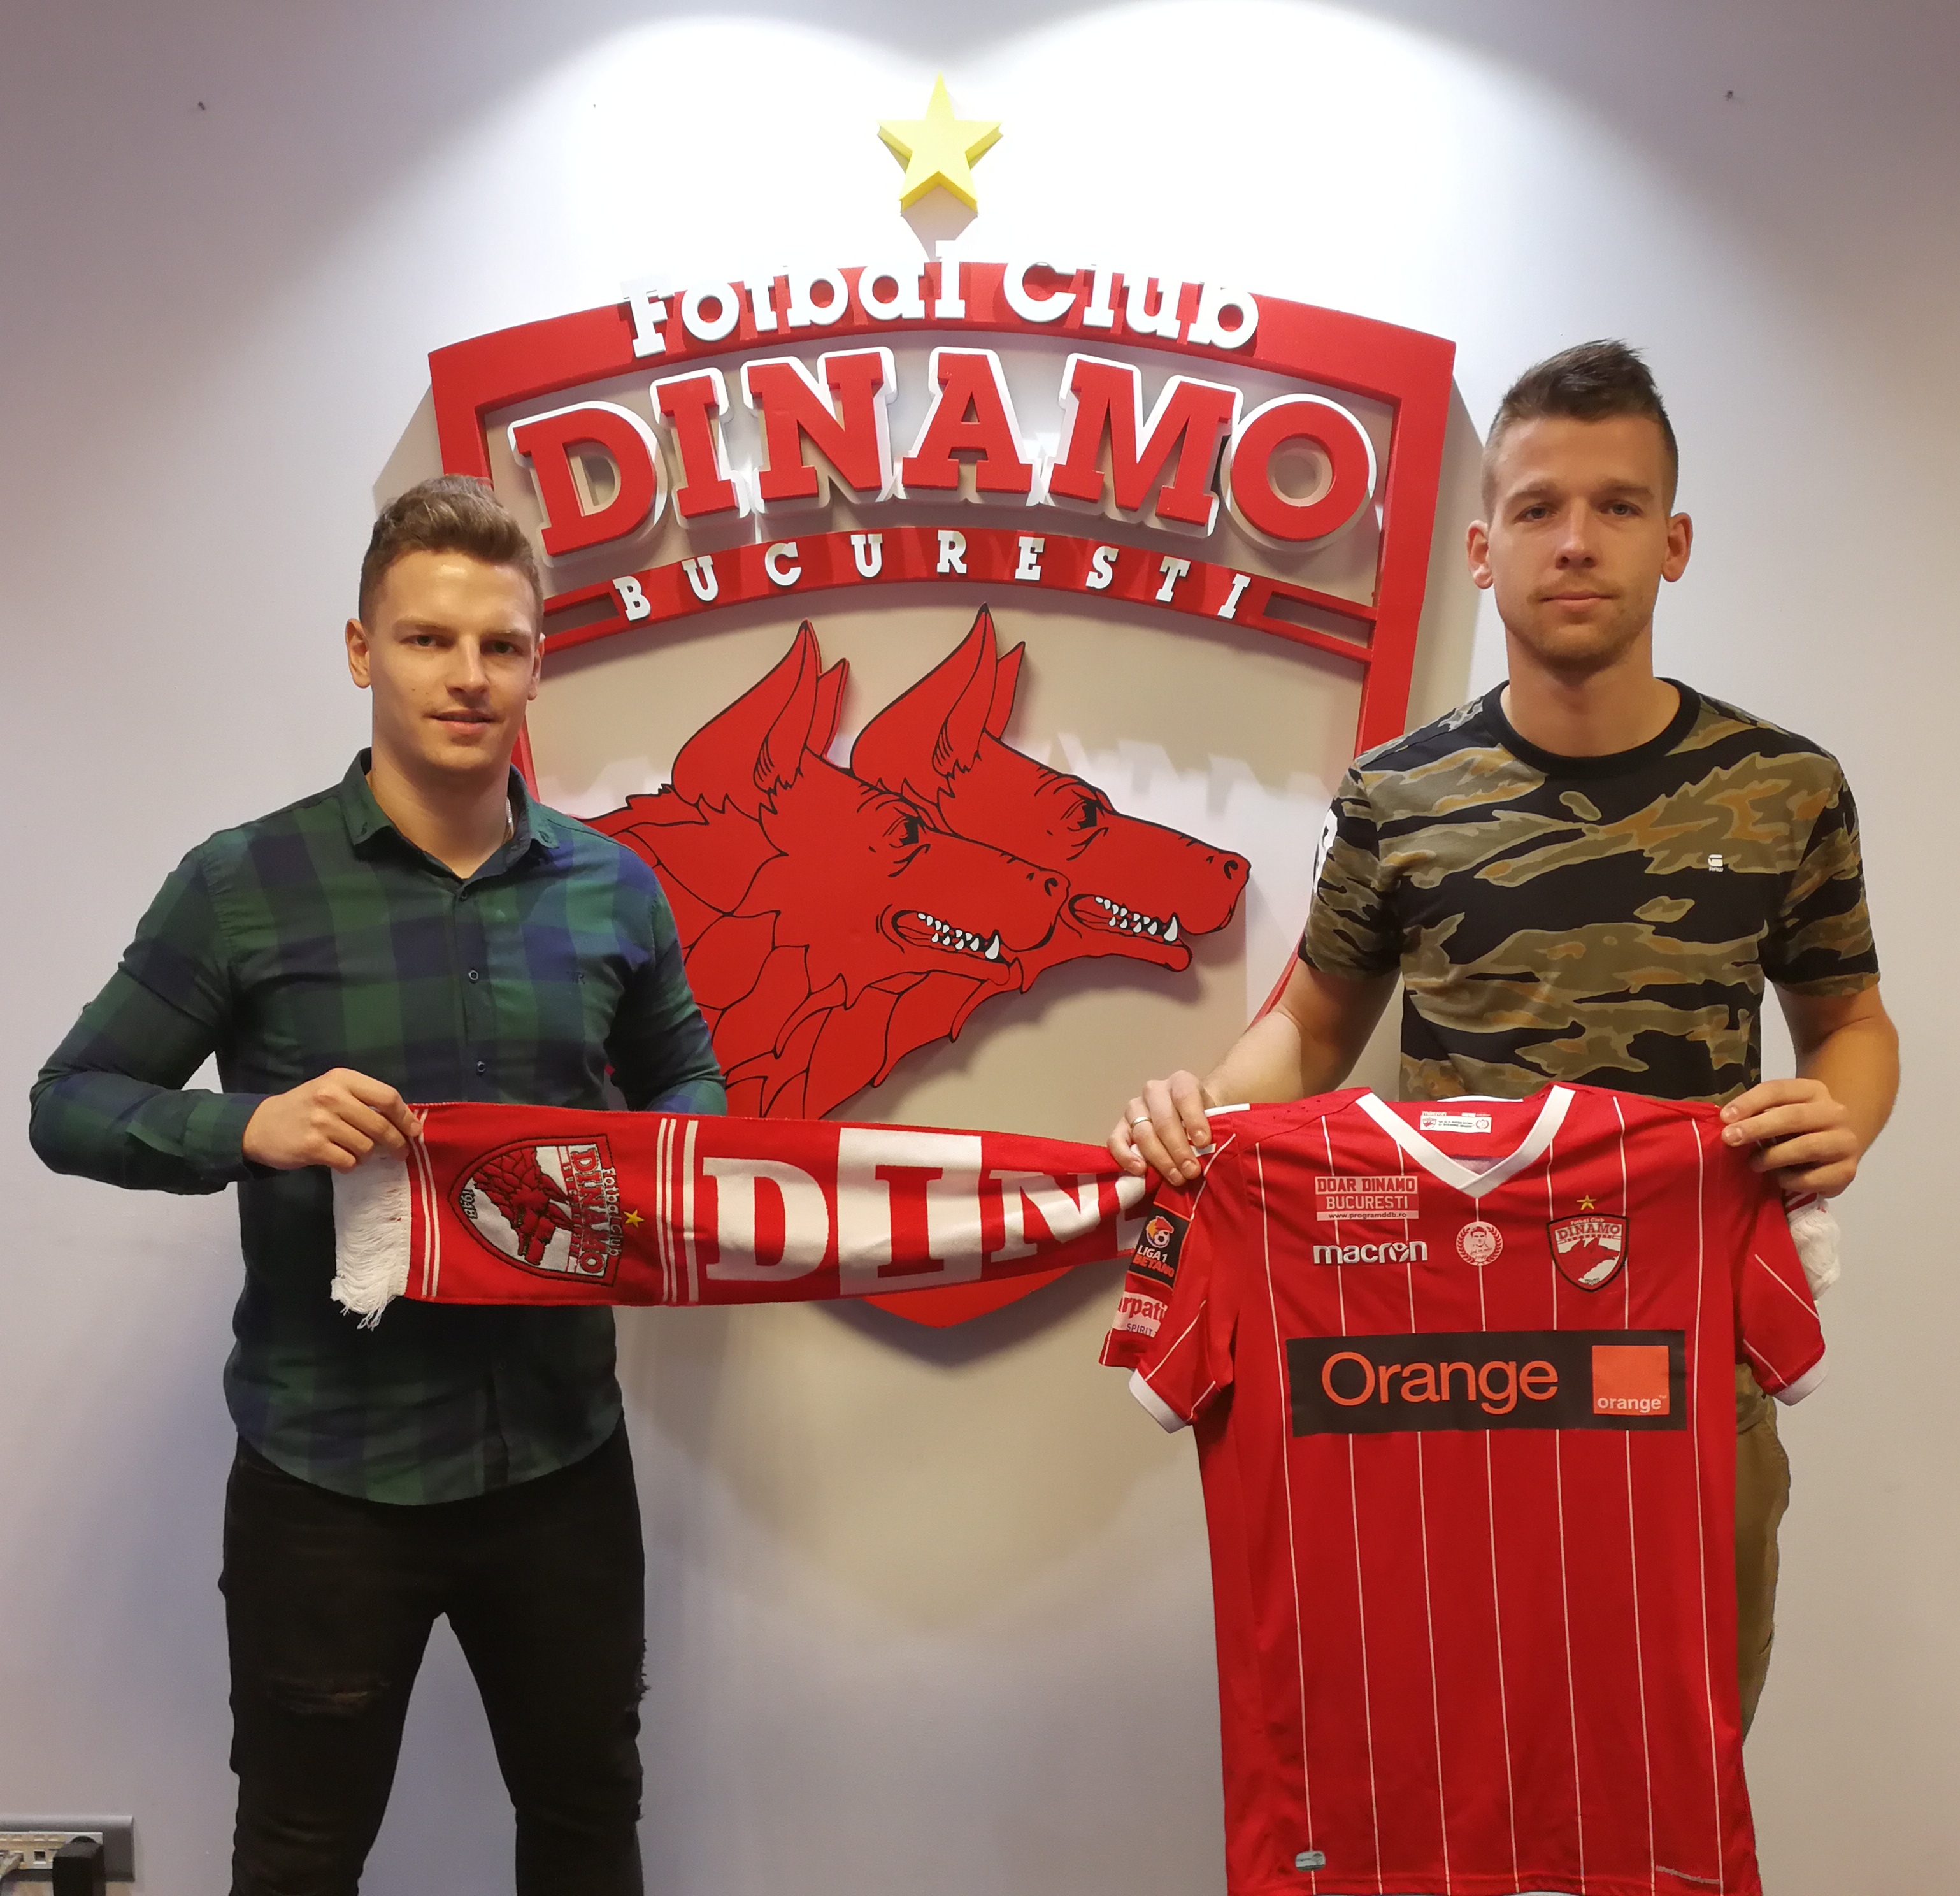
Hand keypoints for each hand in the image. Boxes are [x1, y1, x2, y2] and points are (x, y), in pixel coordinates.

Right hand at [243, 1069, 423, 1172]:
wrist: (261, 1125)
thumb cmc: (306, 1107)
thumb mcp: (332, 1090)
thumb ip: (364, 1100)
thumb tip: (406, 1122)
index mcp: (342, 1079)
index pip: (387, 1097)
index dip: (406, 1117)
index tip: (415, 1131)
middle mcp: (332, 1097)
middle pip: (380, 1125)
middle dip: (396, 1142)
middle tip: (400, 1152)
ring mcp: (321, 1122)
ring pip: (366, 1146)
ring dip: (367, 1154)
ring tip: (356, 1151)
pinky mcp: (311, 1146)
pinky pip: (348, 1161)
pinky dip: (350, 1164)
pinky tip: (341, 1159)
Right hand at [1111, 1071, 1215, 1184]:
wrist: (1188, 1118)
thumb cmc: (1203, 1119)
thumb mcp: (1214, 1117)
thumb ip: (1214, 1129)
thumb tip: (1212, 1154)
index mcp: (1181, 1082)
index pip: (1185, 1097)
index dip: (1194, 1120)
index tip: (1204, 1143)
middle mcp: (1154, 1091)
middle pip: (1164, 1121)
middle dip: (1179, 1149)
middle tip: (1192, 1171)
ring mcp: (1134, 1107)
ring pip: (1142, 1133)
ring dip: (1160, 1159)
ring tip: (1176, 1177)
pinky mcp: (1120, 1126)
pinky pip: (1115, 1140)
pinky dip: (1125, 1157)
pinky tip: (1140, 1170)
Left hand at [1720, 1078, 1860, 1196]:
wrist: (1834, 1150)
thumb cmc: (1796, 1130)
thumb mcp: (1778, 1114)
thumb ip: (1756, 1114)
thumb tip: (1726, 1123)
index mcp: (1813, 1091)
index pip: (1778, 1090)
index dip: (1749, 1102)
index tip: (1725, 1117)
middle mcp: (1834, 1113)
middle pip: (1793, 1116)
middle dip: (1757, 1128)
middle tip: (1729, 1139)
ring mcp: (1845, 1142)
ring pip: (1806, 1147)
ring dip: (1773, 1156)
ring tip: (1753, 1163)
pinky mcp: (1846, 1171)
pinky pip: (1813, 1178)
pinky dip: (1790, 1180)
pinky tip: (1778, 1178)